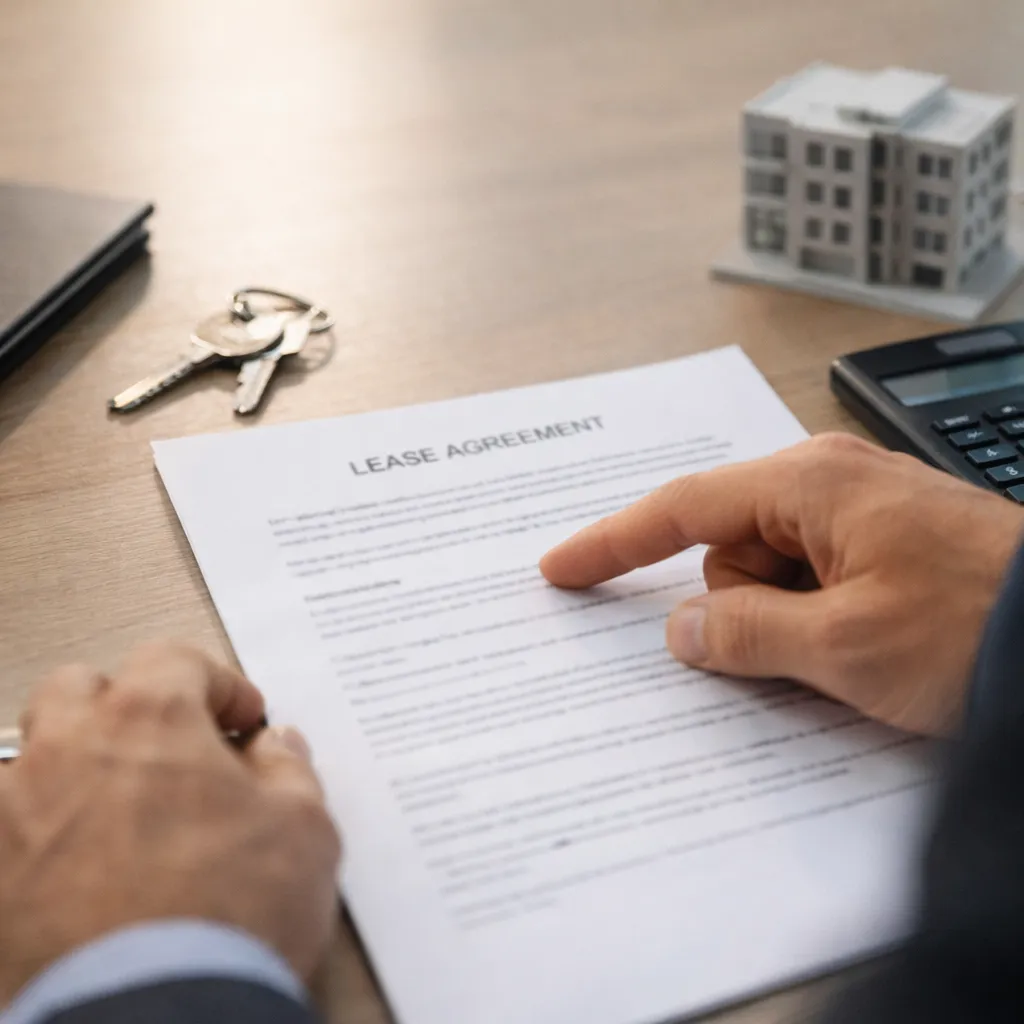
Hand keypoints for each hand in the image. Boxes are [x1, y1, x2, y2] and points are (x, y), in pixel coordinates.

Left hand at [0, 642, 340, 1003]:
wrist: (153, 1020)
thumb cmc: (231, 915)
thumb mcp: (306, 829)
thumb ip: (290, 770)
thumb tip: (276, 747)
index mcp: (148, 720)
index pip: (174, 660)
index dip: (218, 684)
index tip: (243, 720)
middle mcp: (67, 751)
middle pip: (81, 687)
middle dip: (127, 704)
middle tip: (171, 747)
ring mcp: (14, 817)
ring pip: (29, 754)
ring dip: (74, 764)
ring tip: (118, 807)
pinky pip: (6, 831)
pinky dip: (39, 832)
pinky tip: (79, 867)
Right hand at [540, 434, 1023, 735]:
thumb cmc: (981, 625)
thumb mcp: (844, 646)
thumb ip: (744, 633)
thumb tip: (683, 628)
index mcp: (811, 484)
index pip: (681, 508)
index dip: (614, 543)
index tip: (562, 568)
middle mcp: (831, 481)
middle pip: (729, 549)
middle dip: (743, 604)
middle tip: (811, 644)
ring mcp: (861, 510)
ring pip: (770, 573)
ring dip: (789, 619)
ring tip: (860, 644)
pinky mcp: (884, 541)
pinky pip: (812, 579)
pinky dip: (815, 617)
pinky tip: (868, 641)